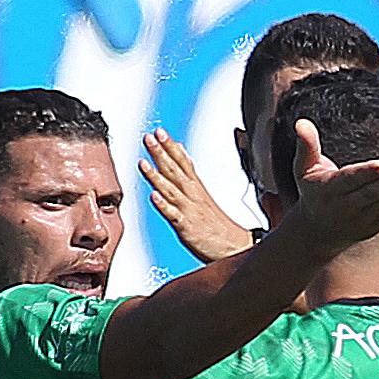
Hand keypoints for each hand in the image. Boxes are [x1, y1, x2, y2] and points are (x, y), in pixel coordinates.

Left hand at [139, 129, 256, 264]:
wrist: (234, 246)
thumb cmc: (218, 225)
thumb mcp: (204, 195)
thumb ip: (189, 175)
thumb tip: (181, 154)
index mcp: (197, 187)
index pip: (183, 161)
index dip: (171, 146)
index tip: (161, 132)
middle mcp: (192, 195)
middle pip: (175, 170)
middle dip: (162, 153)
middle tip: (150, 138)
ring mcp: (189, 210)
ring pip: (171, 189)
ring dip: (157, 175)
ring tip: (144, 162)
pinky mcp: (187, 226)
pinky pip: (174, 214)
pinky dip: (164, 205)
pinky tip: (154, 196)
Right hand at [280, 120, 378, 256]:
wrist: (319, 232)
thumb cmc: (314, 192)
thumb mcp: (304, 170)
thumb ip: (306, 146)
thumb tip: (302, 122)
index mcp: (330, 190)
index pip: (350, 180)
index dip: (366, 173)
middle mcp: (347, 205)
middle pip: (371, 194)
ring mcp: (364, 217)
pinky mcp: (377, 222)